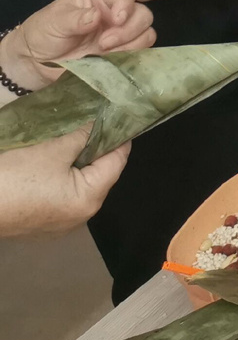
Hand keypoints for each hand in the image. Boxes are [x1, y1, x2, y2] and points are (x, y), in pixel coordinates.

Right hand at [0, 130, 130, 237]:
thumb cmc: (14, 176)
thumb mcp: (52, 149)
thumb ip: (82, 135)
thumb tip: (100, 122)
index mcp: (90, 200)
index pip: (118, 161)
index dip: (120, 136)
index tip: (120, 115)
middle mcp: (80, 217)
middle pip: (101, 174)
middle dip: (97, 148)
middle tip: (95, 122)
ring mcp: (59, 224)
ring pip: (80, 185)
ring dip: (78, 163)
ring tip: (74, 137)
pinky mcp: (40, 224)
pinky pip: (61, 195)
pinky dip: (62, 178)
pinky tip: (53, 161)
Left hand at [1, 0, 155, 92]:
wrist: (34, 63)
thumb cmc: (42, 33)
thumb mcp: (54, 22)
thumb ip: (75, 18)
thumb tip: (96, 16)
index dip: (125, 5)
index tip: (116, 20)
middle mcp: (114, 14)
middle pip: (142, 15)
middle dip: (129, 30)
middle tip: (104, 43)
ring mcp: (119, 36)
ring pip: (146, 34)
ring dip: (131, 44)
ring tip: (104, 53)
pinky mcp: (119, 55)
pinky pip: (138, 54)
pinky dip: (130, 57)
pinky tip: (110, 61)